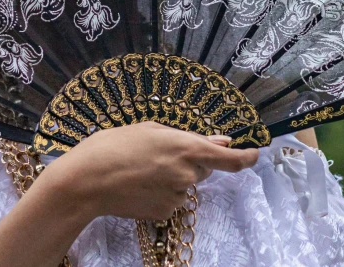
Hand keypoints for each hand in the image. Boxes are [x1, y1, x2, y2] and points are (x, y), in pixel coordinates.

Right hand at [42, 122, 258, 221]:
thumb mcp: (150, 129)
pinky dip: (162, 191)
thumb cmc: (114, 145)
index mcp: (186, 147)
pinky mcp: (165, 213)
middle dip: (191, 160)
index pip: (230, 159)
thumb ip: (186, 136)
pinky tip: (140, 183)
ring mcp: (177, 197)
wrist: (87, 181)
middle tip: (160, 152)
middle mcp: (187, 174)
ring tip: (143, 167)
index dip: (246, 157)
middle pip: (203, 167)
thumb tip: (219, 142)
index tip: (256, 154)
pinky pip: (172, 198)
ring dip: (174, 175)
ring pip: (186, 183)